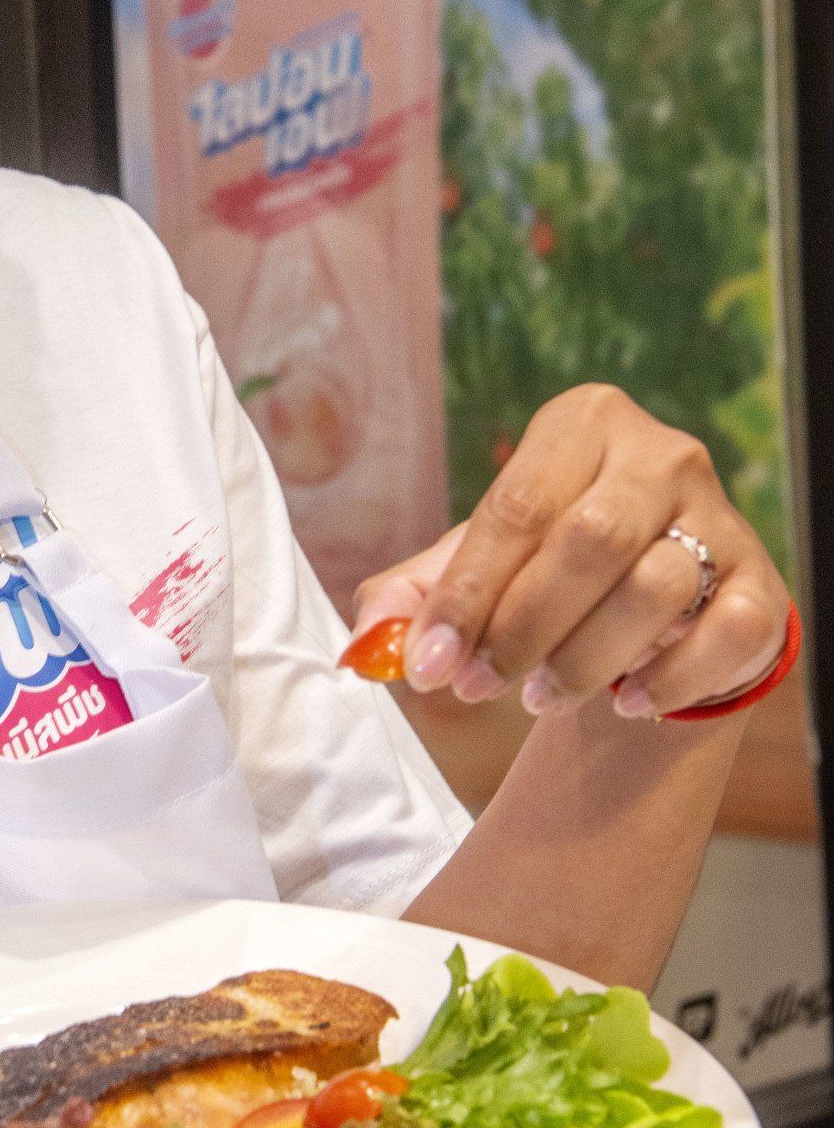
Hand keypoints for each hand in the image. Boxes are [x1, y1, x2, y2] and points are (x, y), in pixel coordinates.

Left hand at [352, 385, 789, 719]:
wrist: (665, 602)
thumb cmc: (556, 568)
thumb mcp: (481, 566)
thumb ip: (415, 595)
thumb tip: (365, 644)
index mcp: (582, 425)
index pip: (517, 508)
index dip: (467, 593)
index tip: (428, 663)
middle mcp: (661, 455)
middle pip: (589, 541)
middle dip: (521, 626)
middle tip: (479, 686)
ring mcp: (721, 518)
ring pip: (655, 588)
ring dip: (584, 659)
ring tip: (540, 697)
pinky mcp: (762, 584)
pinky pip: (724, 632)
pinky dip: (670, 678)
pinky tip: (627, 702)